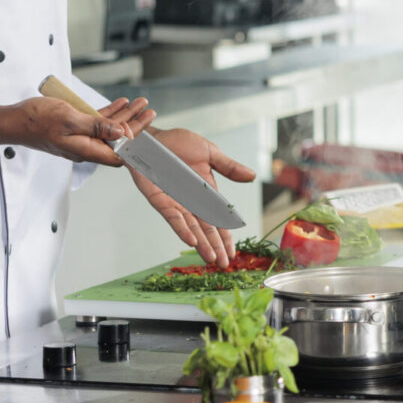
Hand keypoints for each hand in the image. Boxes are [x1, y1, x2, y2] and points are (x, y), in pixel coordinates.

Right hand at [0, 96, 152, 165]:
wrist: (13, 120)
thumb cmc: (36, 121)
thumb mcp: (70, 120)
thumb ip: (97, 127)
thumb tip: (121, 135)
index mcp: (86, 150)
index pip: (119, 154)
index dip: (135, 144)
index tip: (149, 130)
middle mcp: (85, 147)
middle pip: (117, 140)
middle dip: (136, 124)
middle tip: (150, 110)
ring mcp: (80, 138)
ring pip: (109, 129)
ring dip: (125, 115)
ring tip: (141, 102)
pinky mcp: (74, 128)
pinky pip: (96, 122)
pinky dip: (109, 113)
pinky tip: (121, 103)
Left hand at [129, 127, 256, 269]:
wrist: (150, 137)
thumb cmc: (177, 143)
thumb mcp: (209, 152)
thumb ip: (229, 167)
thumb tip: (252, 176)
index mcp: (206, 191)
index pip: (219, 219)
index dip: (226, 237)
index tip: (233, 254)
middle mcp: (191, 201)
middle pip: (207, 228)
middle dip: (216, 247)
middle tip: (224, 265)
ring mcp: (175, 201)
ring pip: (191, 227)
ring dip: (201, 243)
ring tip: (211, 259)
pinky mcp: (159, 199)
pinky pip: (172, 217)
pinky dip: (182, 228)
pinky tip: (191, 240)